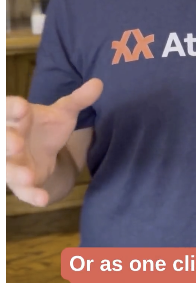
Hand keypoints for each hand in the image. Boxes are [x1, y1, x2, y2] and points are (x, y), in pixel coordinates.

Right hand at [6, 79, 102, 206]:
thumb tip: (99, 83)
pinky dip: (31, 196)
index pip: (8, 108)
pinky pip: (22, 191)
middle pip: (2, 140)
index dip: (13, 108)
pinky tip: (43, 200)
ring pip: (7, 168)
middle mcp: (9, 139)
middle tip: (16, 144)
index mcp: (16, 116)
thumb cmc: (46, 126)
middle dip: (6, 141)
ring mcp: (12, 162)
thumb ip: (79, 99)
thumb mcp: (64, 112)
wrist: (42, 150)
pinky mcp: (20, 183)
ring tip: (28, 176)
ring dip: (14, 173)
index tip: (23, 107)